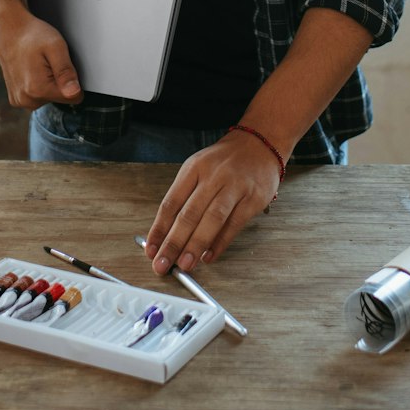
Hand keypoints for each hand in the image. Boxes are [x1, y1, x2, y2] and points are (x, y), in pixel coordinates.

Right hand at [0, 7, 82, 109]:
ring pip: (49, 98)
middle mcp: (27, 100)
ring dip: (48, 84)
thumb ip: (66, 71)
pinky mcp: (16, 99)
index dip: (72, 79)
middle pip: (60, 99)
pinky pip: (37, 98)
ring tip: (39, 64)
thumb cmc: (33, 36)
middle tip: (48, 61)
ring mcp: (20, 101)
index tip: (61, 64)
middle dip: (59, 81)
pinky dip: (37, 86)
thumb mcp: (56, 46)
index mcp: (38, 89)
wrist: (9, 30)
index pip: (74, 97)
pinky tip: (31, 70)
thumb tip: (74, 93)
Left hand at [143, 129, 281, 274]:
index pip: (171, 202)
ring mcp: (234, 187)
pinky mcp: (253, 199)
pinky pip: (234, 225)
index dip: (159, 229)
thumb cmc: (224, 161)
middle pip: (189, 213)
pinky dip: (220, 243)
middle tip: (163, 264)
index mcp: (194, 168)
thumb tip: (167, 234)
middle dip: (173, 243)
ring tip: (185, 264)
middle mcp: (213, 176)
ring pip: (211, 219)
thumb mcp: (199, 168)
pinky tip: (208, 256)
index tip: (151, 249)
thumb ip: (184, 198)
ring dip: (196, 245)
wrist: (259, 144)